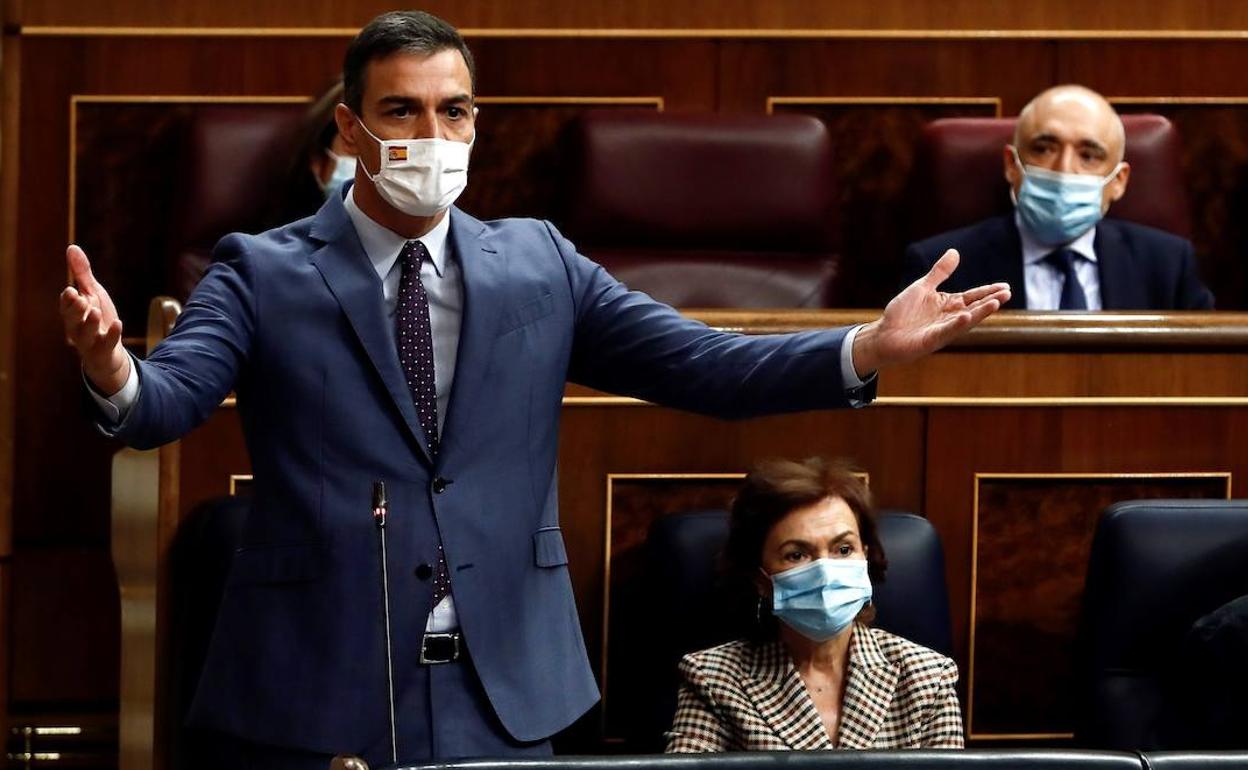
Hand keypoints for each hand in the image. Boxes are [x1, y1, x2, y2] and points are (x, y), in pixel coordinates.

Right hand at [59, 244, 130, 394]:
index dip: (68, 300)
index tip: (71, 290)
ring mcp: (90, 342)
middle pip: (72, 320)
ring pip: (85, 334)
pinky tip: (118, 323)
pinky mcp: (104, 351)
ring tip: (94, 310)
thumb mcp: (92, 293)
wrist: (109, 352)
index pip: (66, 306)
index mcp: (73, 313)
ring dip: (89, 322)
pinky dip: (111, 334)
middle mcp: (77, 328)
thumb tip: (72, 247)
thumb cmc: (97, 319)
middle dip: (75, 309)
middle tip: (79, 298)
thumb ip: (81, 273)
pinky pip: (106, 344)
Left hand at [852, 249, 1009, 375]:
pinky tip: (966, 316)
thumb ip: (939, 272)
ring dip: (980, 313)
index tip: (1006, 286)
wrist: (884, 334)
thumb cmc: (902, 312)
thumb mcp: (923, 287)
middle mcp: (949, 318)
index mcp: (948, 304)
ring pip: (965, 320)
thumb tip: (955, 252)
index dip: (988, 291)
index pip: (972, 296)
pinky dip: (956, 324)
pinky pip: (946, 331)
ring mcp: (942, 330)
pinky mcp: (931, 340)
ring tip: (996, 303)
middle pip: (974, 308)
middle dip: (990, 301)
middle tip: (1007, 293)